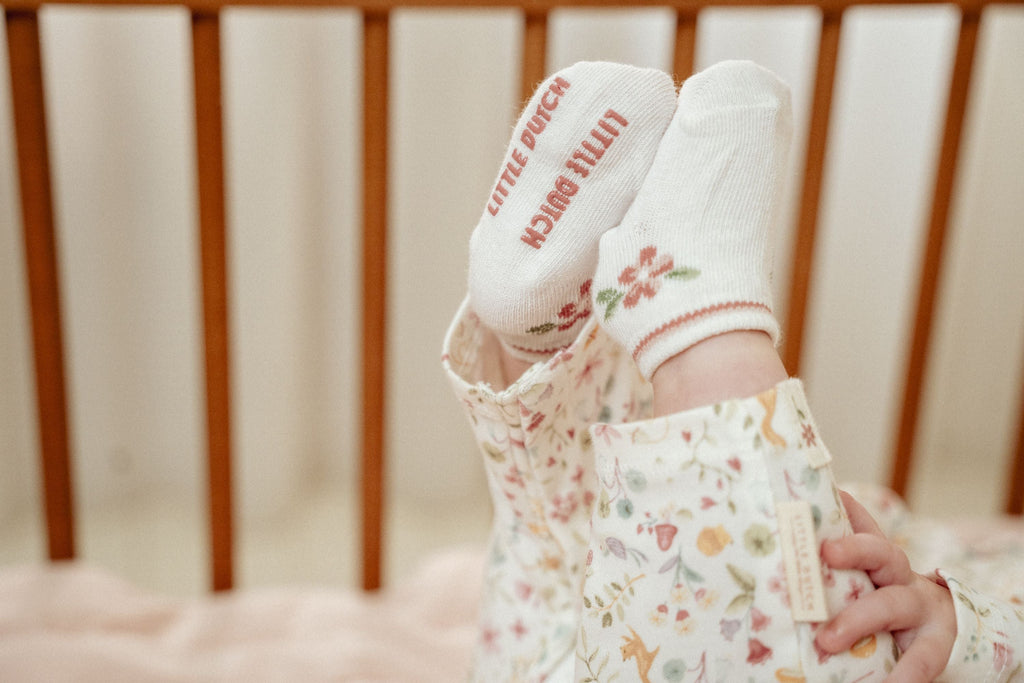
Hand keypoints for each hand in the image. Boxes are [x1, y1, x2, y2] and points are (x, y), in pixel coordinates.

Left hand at [814, 490, 956, 682]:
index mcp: (876, 559)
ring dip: (858, 620)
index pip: (862, 525)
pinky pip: (922, 659)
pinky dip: (902, 675)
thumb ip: (826, 572)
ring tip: (827, 640)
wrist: (941, 631)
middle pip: (880, 552)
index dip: (847, 507)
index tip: (829, 491)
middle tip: (825, 553)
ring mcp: (919, 608)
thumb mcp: (858, 581)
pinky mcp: (935, 644)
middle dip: (854, 549)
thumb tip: (773, 558)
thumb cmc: (880, 602)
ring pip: (891, 604)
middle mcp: (898, 576)